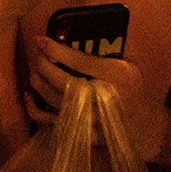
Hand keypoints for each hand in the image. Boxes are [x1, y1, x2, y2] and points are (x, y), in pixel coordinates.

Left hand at [26, 35, 163, 162]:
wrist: (141, 126)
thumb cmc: (132, 90)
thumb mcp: (126, 67)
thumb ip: (102, 55)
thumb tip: (68, 39)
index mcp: (113, 77)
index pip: (77, 60)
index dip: (54, 48)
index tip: (40, 39)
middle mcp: (97, 99)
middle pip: (57, 79)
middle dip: (42, 62)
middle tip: (39, 53)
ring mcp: (84, 119)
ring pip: (48, 98)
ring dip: (37, 80)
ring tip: (36, 69)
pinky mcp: (75, 132)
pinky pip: (45, 119)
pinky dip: (32, 105)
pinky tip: (29, 93)